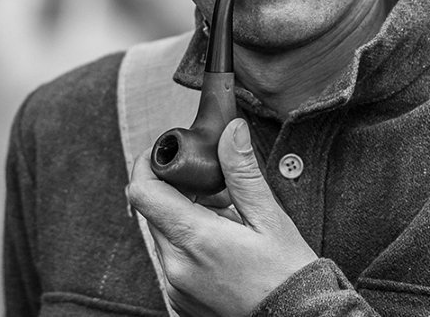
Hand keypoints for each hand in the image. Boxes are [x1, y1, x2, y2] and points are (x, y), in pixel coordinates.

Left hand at [128, 118, 317, 316]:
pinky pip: (171, 260)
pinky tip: (221, 244)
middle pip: (153, 211)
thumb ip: (242, 172)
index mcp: (196, 240)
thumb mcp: (269, 216)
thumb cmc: (286, 272)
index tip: (166, 153)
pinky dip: (188, 243)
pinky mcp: (179, 301)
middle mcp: (176, 267)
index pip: (143, 193)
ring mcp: (175, 288)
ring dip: (183, 217)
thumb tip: (231, 131)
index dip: (148, 165)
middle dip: (176, 190)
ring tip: (224, 217)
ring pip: (162, 235)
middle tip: (215, 187)